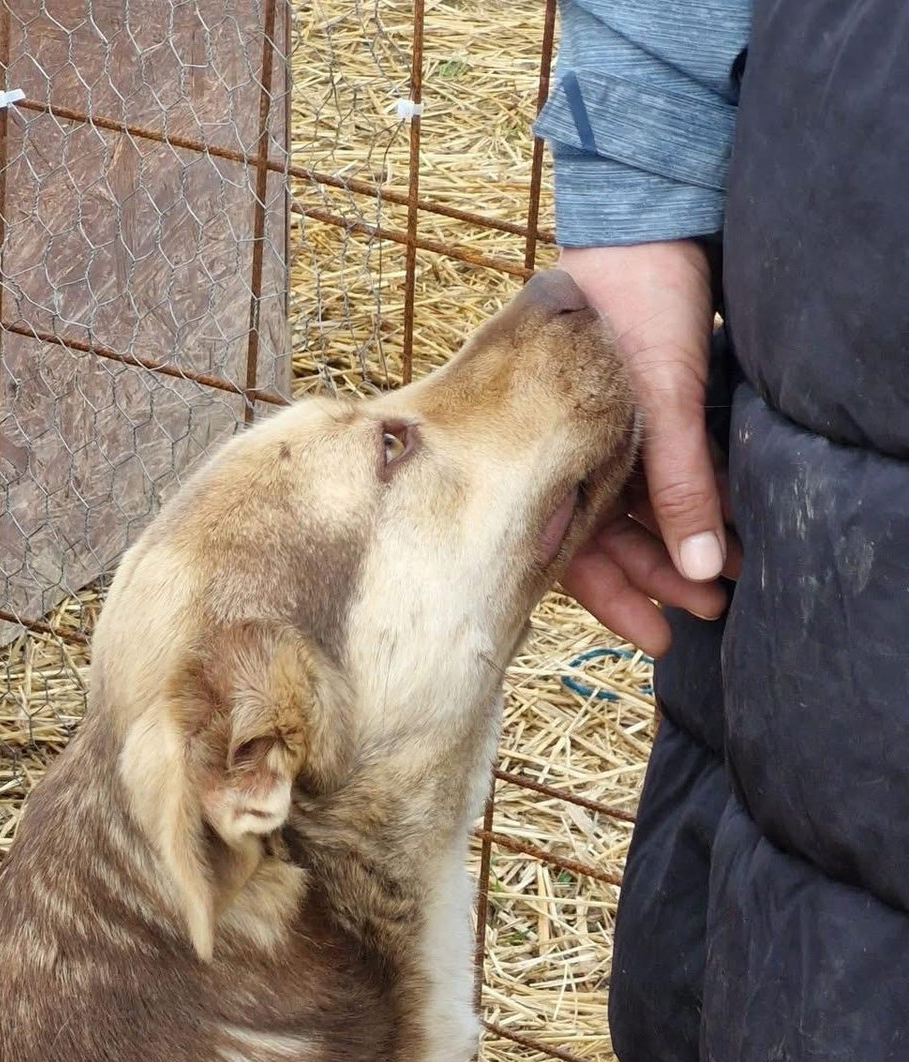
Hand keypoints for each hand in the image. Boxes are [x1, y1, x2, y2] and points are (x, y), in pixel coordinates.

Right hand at [558, 238, 736, 654]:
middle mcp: (569, 448)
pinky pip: (658, 470)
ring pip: (636, 507)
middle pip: (608, 536)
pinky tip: (723, 521)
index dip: (615, 600)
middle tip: (713, 606)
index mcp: (546, 453)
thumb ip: (680, 483)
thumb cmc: (634, 292)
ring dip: (683, 539)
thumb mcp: (661, 396)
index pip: (570, 551)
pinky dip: (690, 497)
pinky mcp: (638, 407)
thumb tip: (699, 571)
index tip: (658, 638)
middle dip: (663, 575)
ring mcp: (602, 428)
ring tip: (731, 571)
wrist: (650, 208)